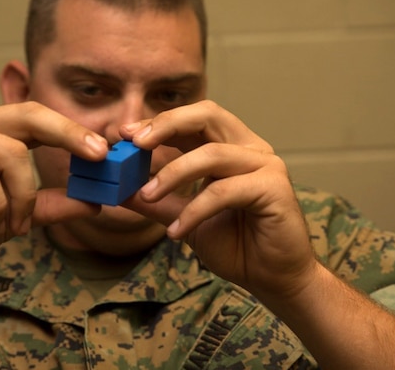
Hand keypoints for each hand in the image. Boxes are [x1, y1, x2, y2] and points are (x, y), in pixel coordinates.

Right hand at [0, 102, 106, 279]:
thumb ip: (50, 206)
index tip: (104, 151)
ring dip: (23, 197)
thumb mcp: (14, 218)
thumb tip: (95, 202)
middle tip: (95, 158)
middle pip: (28, 114)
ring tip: (15, 226)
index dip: (72, 130)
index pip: (39, 118)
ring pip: (10, 154)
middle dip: (67, 133)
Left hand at [121, 100, 316, 299]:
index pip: (193, 120)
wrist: (273, 279)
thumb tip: (120, 191)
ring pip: (211, 155)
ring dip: (172, 174)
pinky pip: (224, 191)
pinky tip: (176, 232)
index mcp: (231, 147)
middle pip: (207, 115)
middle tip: (135, 142)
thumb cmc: (236, 245)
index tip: (124, 133)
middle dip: (166, 124)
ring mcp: (266, 165)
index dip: (159, 122)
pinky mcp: (274, 188)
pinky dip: (195, 210)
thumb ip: (158, 202)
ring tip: (146, 196)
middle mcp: (250, 148)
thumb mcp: (185, 218)